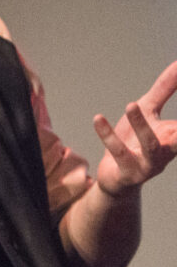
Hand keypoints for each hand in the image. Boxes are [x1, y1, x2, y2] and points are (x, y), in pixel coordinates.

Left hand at [93, 61, 176, 195]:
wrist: (116, 177)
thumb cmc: (135, 140)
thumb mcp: (149, 110)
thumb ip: (164, 89)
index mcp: (175, 135)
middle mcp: (166, 151)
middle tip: (158, 113)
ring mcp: (148, 164)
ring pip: (150, 144)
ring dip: (141, 125)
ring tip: (131, 104)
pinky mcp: (128, 172)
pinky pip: (119, 153)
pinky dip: (108, 136)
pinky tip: (97, 118)